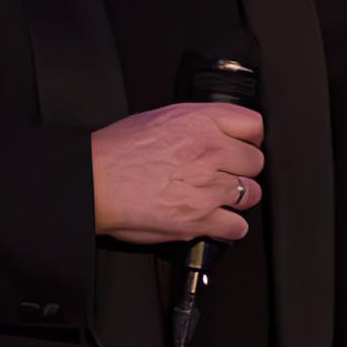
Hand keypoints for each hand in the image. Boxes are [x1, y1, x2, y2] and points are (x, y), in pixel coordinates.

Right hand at [91, 101, 265, 244]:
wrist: (92, 182)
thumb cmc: (113, 153)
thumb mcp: (159, 120)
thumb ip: (194, 126)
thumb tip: (212, 134)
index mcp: (199, 123)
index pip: (252, 125)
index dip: (249, 138)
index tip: (242, 146)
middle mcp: (210, 152)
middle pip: (255, 161)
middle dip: (242, 169)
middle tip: (225, 175)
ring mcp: (209, 187)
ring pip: (251, 193)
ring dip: (238, 198)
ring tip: (217, 198)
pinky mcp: (201, 218)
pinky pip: (237, 226)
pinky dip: (230, 227)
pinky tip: (216, 222)